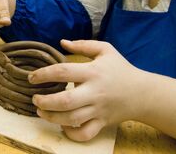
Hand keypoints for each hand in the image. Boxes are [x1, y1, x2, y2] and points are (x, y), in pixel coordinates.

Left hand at [29, 39, 146, 141]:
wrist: (143, 93)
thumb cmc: (120, 69)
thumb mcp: (105, 50)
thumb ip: (83, 44)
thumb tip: (62, 42)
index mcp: (93, 72)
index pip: (63, 72)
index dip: (44, 74)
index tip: (32, 77)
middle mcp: (94, 92)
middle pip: (65, 100)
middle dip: (45, 101)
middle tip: (34, 98)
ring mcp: (98, 109)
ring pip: (72, 119)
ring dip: (52, 117)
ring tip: (41, 111)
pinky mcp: (102, 122)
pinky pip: (85, 133)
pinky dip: (71, 134)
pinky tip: (62, 126)